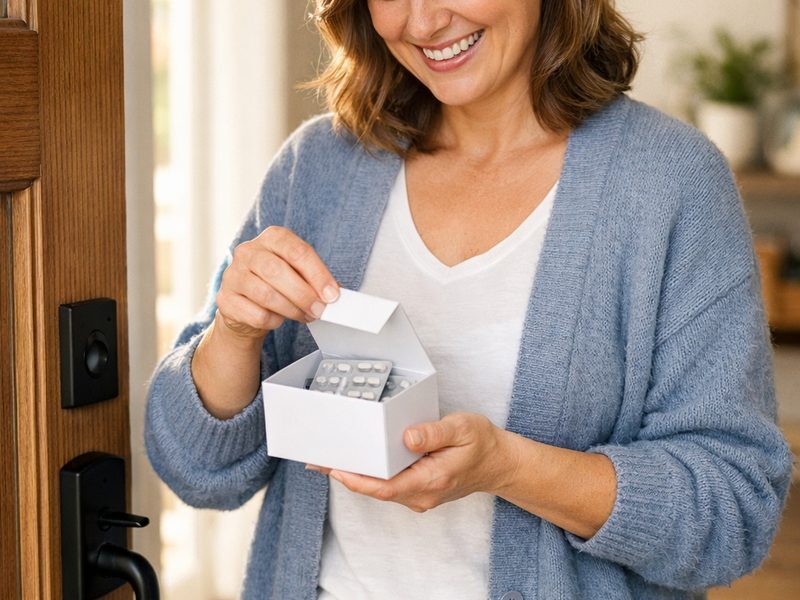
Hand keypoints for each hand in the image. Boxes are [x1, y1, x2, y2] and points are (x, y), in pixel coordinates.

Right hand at [216, 226, 339, 339]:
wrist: (247, 305)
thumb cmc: (279, 284)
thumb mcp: (300, 274)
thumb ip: (316, 280)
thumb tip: (335, 295)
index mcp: (272, 237)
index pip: (297, 251)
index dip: (318, 274)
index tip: (332, 295)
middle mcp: (248, 251)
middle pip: (277, 271)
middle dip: (304, 294)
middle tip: (319, 310)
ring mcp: (232, 274)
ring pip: (266, 294)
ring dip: (292, 310)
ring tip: (304, 316)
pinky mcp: (225, 299)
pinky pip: (256, 314)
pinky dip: (273, 321)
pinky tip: (278, 319)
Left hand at [308, 413, 515, 511]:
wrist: (499, 463)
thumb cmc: (481, 444)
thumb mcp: (462, 428)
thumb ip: (434, 432)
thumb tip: (407, 437)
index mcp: (432, 479)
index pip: (385, 487)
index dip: (357, 480)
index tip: (335, 468)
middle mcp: (422, 494)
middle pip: (376, 489)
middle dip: (346, 473)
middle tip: (317, 458)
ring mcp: (419, 495)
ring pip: (379, 488)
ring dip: (354, 474)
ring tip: (327, 457)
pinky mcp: (417, 490)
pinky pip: (387, 485)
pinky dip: (368, 474)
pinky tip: (355, 461)